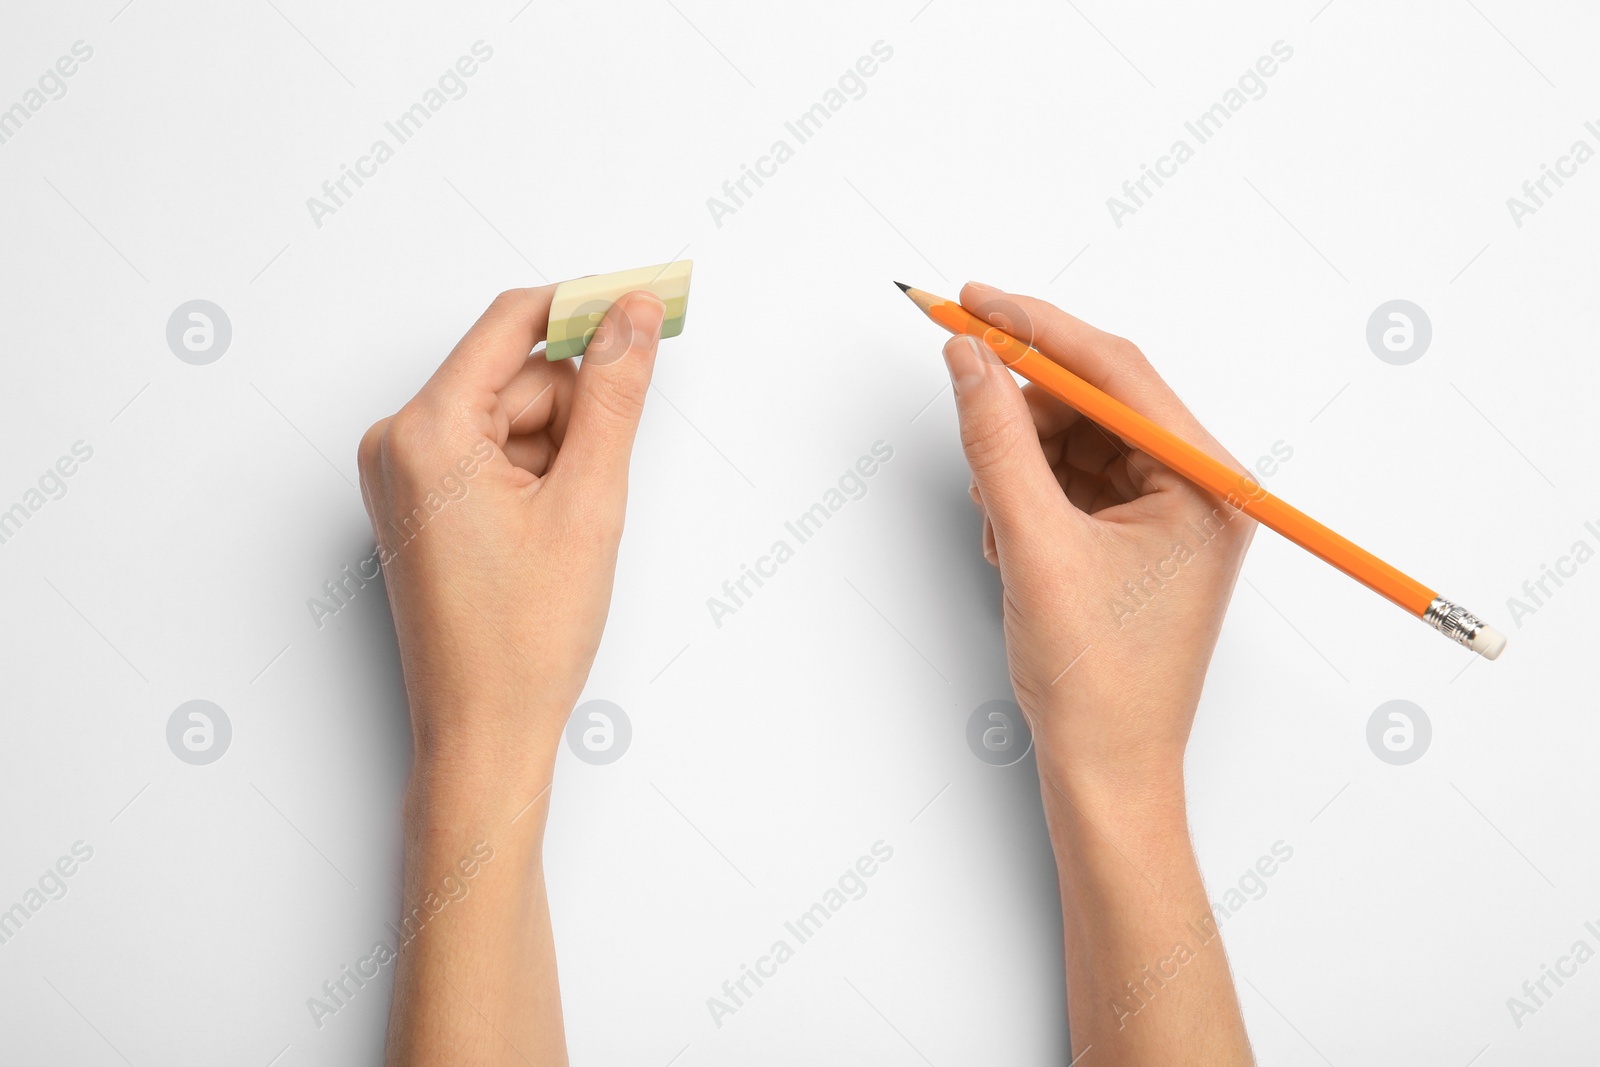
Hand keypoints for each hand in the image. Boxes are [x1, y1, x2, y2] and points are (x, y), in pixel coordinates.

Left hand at [357, 285, 665, 784]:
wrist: (482, 733)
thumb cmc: (523, 639)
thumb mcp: (588, 501)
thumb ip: (613, 394)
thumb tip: (628, 316)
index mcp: (425, 431)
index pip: (513, 323)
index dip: (585, 308)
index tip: (642, 302)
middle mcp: (397, 443)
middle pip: (514, 375)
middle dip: (574, 414)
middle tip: (598, 486)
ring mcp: (402, 476)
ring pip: (509, 417)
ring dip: (557, 453)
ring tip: (567, 530)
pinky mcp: (417, 504)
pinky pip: (489, 453)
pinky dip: (534, 477)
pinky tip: (548, 535)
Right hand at [942, 282, 1254, 801]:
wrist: (1107, 772)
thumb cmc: (1096, 680)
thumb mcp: (1034, 546)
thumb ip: (995, 442)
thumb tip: (965, 357)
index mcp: (1206, 483)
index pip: (1116, 371)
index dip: (1035, 329)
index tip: (970, 302)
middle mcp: (1198, 487)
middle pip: (1095, 401)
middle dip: (1023, 414)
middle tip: (964, 413)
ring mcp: (1169, 512)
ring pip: (1074, 441)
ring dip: (1021, 466)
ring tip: (1000, 528)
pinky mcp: (1138, 536)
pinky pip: (1072, 480)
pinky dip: (1030, 497)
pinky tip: (1012, 543)